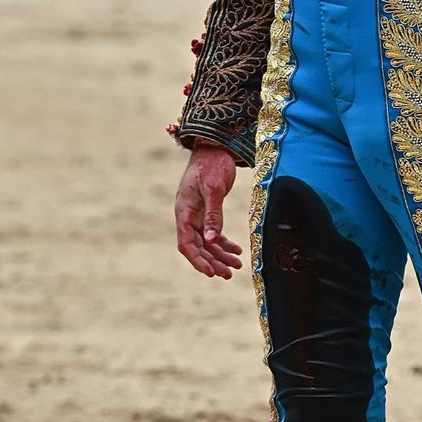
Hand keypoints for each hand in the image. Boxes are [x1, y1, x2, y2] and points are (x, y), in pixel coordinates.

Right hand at [175, 144, 242, 280]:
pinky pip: (212, 232)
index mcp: (184, 211)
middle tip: (229, 274)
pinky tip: (236, 250)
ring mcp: (196, 213)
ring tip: (236, 266)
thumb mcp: (214, 189)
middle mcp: (188, 215)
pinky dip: (223, 242)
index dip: (198, 260)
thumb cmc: (213, 164)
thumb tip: (210, 240)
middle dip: (212, 261)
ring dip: (220, 255)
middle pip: (197, 246)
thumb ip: (213, 214)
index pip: (186, 243)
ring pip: (206, 241)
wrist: (214, 147)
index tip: (212, 273)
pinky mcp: (206, 210)